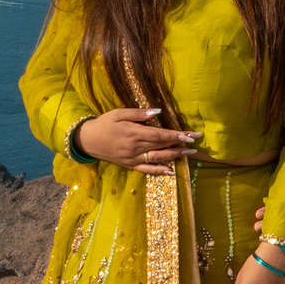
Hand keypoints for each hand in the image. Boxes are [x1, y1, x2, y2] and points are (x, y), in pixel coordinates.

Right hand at [76, 108, 198, 174]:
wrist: (88, 141)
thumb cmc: (104, 123)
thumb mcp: (119, 113)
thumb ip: (139, 113)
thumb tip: (158, 112)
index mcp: (134, 133)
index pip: (160, 135)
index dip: (176, 135)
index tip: (190, 135)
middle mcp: (135, 148)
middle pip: (162, 147)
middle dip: (181, 144)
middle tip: (196, 142)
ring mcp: (133, 158)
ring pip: (158, 159)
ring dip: (175, 157)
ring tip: (189, 154)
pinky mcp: (130, 165)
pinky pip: (147, 169)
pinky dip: (160, 171)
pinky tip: (171, 171)